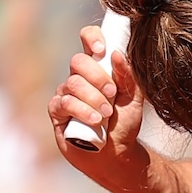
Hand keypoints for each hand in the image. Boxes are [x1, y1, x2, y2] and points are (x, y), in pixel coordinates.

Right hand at [49, 23, 143, 174]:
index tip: (102, 50)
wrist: (117, 154)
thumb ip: (129, 77)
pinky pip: (65, 103)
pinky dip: (82, 111)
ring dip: (93, 98)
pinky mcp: (57, 112)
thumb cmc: (124, 124)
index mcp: (98, 68)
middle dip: (98, 77)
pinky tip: (95, 121)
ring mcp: (66, 94)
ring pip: (73, 83)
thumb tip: (117, 54)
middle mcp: (79, 77)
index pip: (88, 40)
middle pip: (78, 61)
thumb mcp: (134, 99)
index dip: (92, 38)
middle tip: (112, 94)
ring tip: (107, 114)